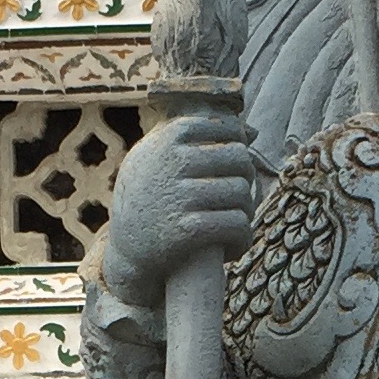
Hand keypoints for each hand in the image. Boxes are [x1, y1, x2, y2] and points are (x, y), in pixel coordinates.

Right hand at [100, 112, 257, 311]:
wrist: (125, 249)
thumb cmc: (147, 197)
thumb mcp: (158, 158)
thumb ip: (199, 140)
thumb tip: (252, 131)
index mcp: (169, 139)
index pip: (226, 128)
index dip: (239, 146)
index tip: (235, 167)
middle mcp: (174, 162)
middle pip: (239, 159)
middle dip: (248, 179)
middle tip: (241, 198)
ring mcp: (180, 195)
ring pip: (242, 193)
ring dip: (247, 211)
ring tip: (238, 221)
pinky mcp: (188, 230)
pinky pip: (236, 224)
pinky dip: (242, 237)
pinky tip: (235, 244)